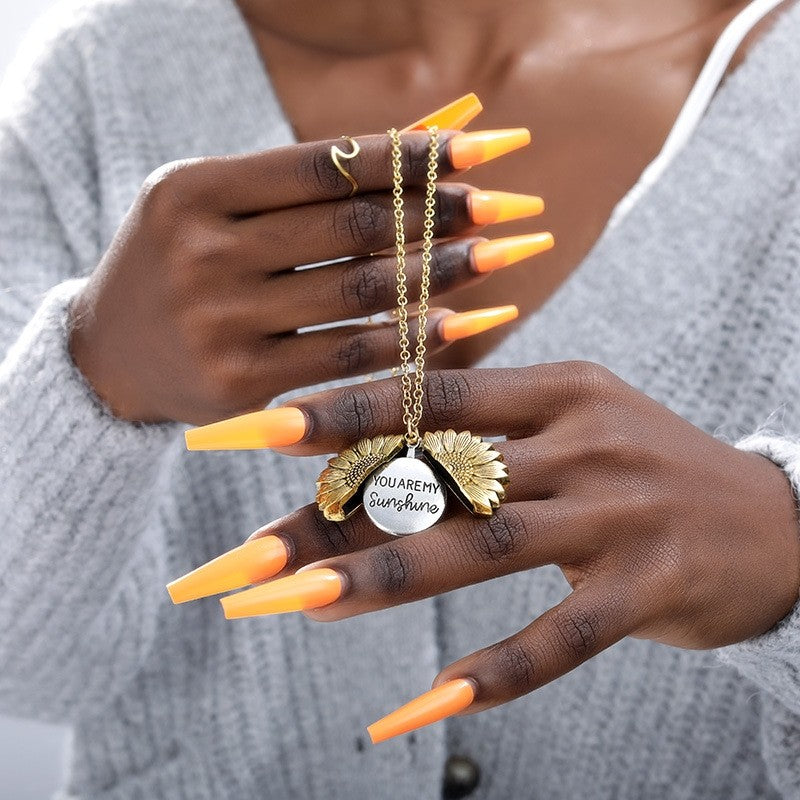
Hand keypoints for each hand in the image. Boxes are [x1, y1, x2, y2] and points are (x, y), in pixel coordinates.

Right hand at [68, 127, 544, 423]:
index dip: (410, 155)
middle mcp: (202, 252)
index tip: (483, 148)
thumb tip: (429, 134)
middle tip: (510, 203)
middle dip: (441, 212)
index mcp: (194, 189)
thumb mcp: (222, 202)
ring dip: (441, 273)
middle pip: (350, 227)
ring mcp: (219, 322)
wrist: (108, 354)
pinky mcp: (238, 383)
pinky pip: (344, 358)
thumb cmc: (181, 262)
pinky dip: (407, 340)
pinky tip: (459, 321)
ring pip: (357, 294)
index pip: (324, 164)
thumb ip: (311, 177)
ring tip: (503, 254)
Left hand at [172, 363, 799, 733]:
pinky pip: (559, 640)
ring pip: (485, 549)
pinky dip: (492, 673)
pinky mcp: (649, 590)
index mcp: (558, 391)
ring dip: (387, 580)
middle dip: (339, 510)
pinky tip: (425, 704)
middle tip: (248, 548)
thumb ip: (483, 437)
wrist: (774, 517)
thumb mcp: (572, 426)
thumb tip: (373, 459)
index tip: (262, 426)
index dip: (349, 409)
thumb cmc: (643, 465)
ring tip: (299, 605)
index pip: (436, 395)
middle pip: (441, 476)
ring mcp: (618, 518)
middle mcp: (585, 444)